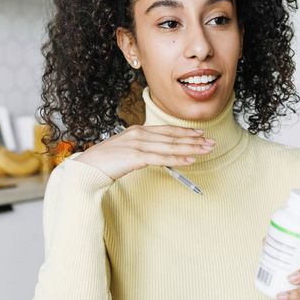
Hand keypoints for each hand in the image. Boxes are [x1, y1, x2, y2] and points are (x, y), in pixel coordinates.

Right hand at [74, 125, 214, 179]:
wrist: (87, 169)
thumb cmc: (105, 163)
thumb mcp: (126, 152)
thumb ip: (142, 150)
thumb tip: (159, 155)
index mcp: (137, 131)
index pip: (167, 130)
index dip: (185, 132)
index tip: (200, 133)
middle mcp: (139, 134)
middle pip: (172, 136)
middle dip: (194, 139)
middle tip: (211, 142)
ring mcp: (138, 144)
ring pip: (171, 146)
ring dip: (191, 147)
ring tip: (206, 149)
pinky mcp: (136, 156)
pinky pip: (162, 157)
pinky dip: (178, 157)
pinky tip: (190, 159)